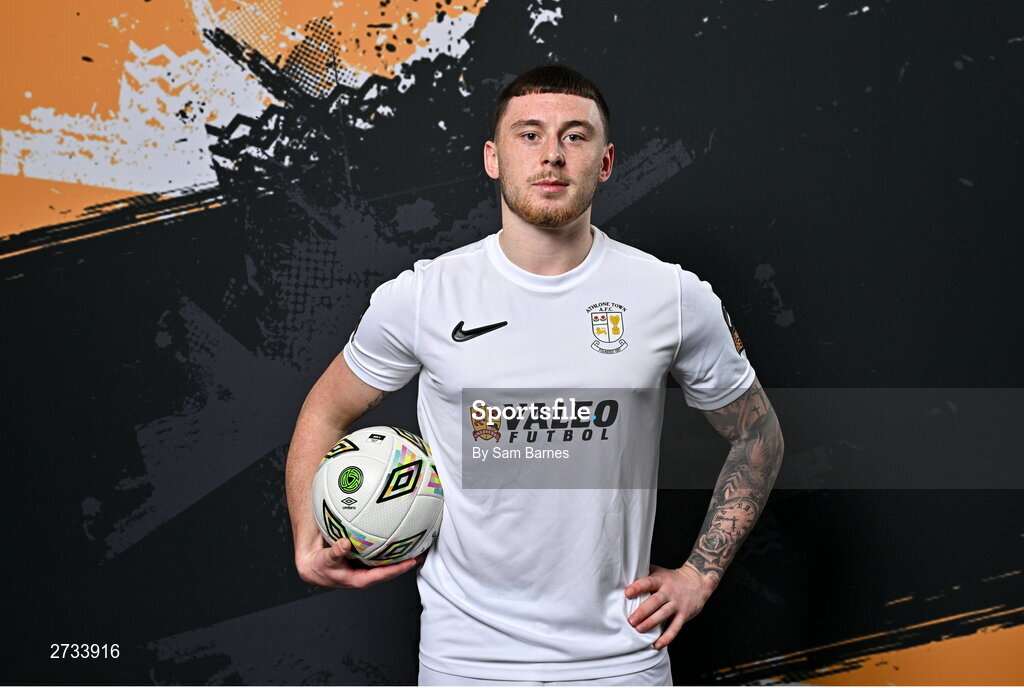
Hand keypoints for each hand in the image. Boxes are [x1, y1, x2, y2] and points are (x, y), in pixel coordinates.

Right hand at [297, 538, 424, 588]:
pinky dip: (390, 551)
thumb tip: (344, 544)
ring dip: (401, 558)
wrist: (312, 565)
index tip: (410, 562)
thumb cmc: (320, 564)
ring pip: (386, 565)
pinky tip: (399, 539)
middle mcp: (365, 575)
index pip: (382, 576)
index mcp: (358, 579)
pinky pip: (380, 557)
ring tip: (417, 546)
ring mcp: (365, 569)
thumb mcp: (325, 559)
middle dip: (405, 564)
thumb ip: (334, 552)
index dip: (396, 570)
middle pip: (389, 572)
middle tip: (422, 553)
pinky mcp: (364, 562)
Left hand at [624, 564, 715, 649]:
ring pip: (663, 614)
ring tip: (639, 630)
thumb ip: (644, 573)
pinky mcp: (684, 615)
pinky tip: (656, 645)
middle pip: (655, 601)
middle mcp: (669, 592)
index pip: (648, 582)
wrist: (698, 581)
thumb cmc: (672, 578)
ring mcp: (677, 604)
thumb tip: (624, 574)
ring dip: (651, 623)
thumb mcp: (659, 571)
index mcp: (661, 580)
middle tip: (631, 620)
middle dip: (642, 611)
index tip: (627, 593)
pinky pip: (675, 628)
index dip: (637, 587)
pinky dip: (666, 637)